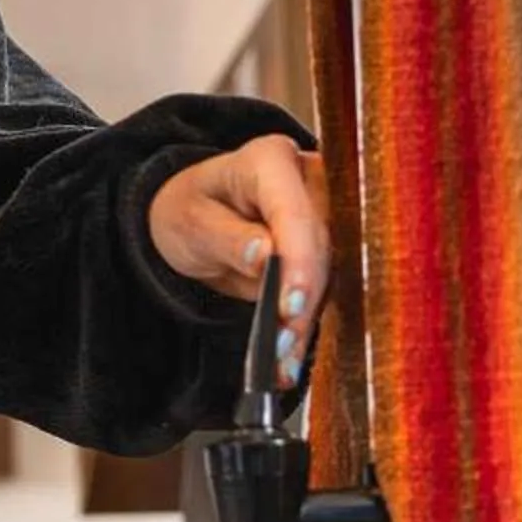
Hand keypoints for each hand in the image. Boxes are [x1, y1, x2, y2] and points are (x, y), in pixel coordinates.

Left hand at [148, 132, 330, 369]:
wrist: (193, 217)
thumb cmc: (188, 209)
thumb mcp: (191, 222)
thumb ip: (228, 238)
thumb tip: (267, 255)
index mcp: (271, 160)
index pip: (296, 212)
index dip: (300, 261)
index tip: (291, 306)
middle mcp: (308, 180)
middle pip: (324, 245)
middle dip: (305, 300)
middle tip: (281, 345)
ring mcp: (324, 212)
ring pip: (332, 272)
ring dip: (308, 320)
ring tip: (282, 361)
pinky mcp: (327, 246)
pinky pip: (324, 288)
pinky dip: (306, 324)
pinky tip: (290, 357)